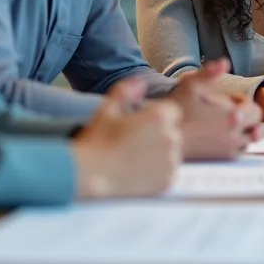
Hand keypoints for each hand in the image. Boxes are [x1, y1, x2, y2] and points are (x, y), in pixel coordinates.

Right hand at [71, 78, 181, 198]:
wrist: (89, 174)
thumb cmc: (97, 140)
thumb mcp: (107, 109)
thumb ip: (126, 91)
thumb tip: (140, 82)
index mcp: (160, 117)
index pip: (172, 112)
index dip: (156, 118)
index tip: (141, 126)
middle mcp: (171, 138)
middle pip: (173, 133)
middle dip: (159, 136)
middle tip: (134, 144)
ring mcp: (171, 162)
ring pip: (173, 153)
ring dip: (160, 155)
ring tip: (134, 159)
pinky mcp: (168, 181)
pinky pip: (170, 173)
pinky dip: (159, 174)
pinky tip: (138, 173)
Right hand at [169, 60, 263, 160]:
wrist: (164, 138)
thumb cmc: (177, 110)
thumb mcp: (191, 84)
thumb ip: (210, 72)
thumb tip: (225, 62)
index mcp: (234, 116)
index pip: (255, 110)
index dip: (241, 101)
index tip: (225, 99)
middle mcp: (236, 135)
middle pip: (256, 126)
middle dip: (246, 116)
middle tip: (225, 111)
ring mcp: (230, 149)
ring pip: (249, 140)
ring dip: (242, 130)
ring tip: (222, 123)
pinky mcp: (222, 159)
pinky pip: (239, 151)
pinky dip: (235, 142)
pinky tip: (218, 135)